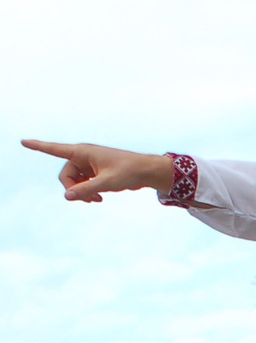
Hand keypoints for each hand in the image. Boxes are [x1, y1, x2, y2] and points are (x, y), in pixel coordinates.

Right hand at [20, 139, 173, 202]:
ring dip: (82, 192)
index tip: (23, 142)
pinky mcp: (94, 171)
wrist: (146, 171)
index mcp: (83, 152)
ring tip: (97, 200)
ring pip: (74, 181)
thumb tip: (66, 196)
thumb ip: (86, 190)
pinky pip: (83, 183)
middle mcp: (83, 156)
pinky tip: (99, 199)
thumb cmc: (128, 172)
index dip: (38, 147)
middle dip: (73, 189)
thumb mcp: (107, 183)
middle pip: (66, 175)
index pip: (55, 149)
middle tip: (89, 200)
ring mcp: (88, 164)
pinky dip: (88, 192)